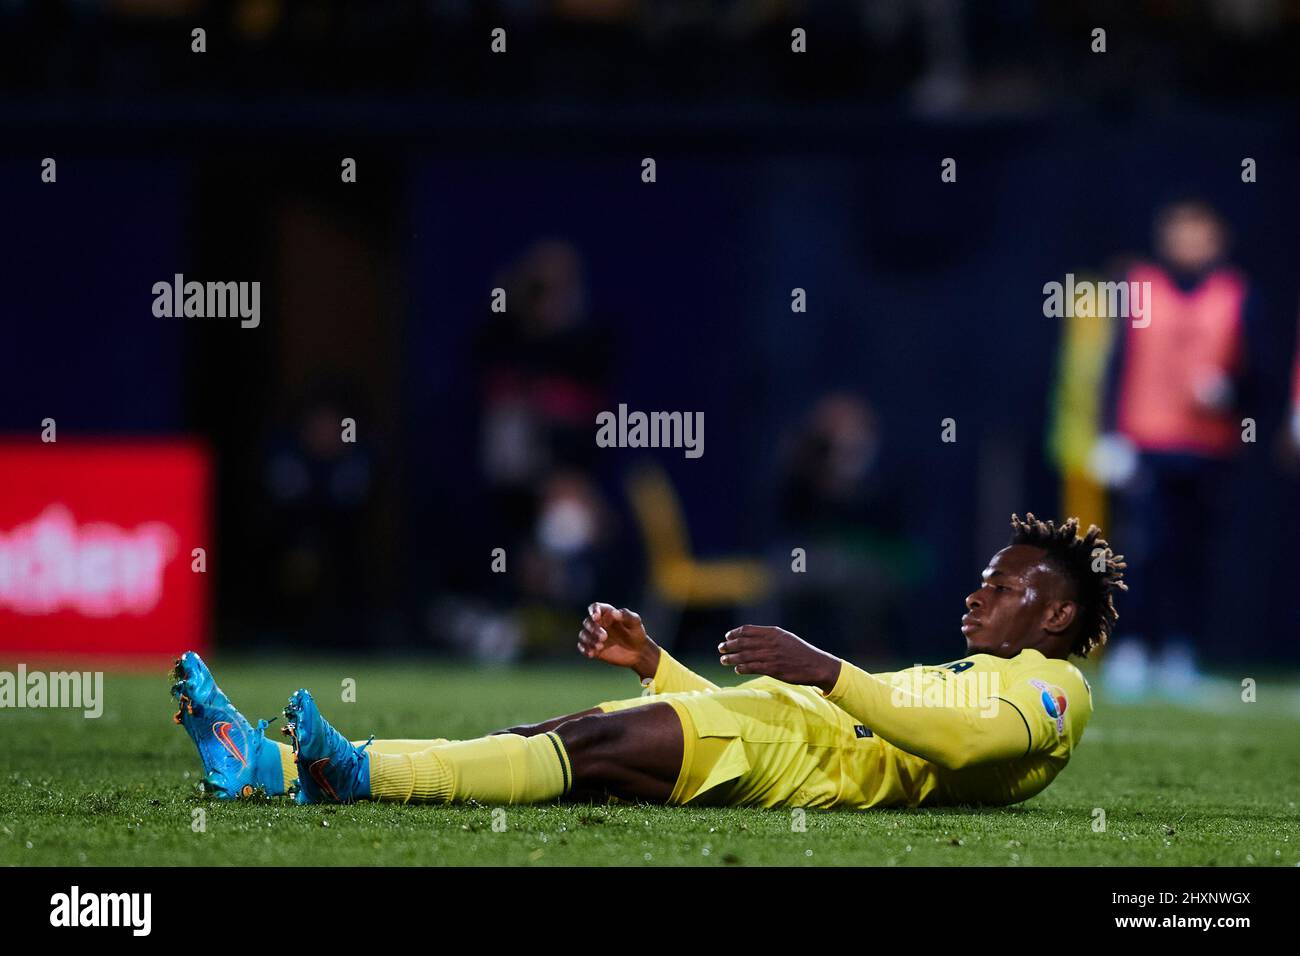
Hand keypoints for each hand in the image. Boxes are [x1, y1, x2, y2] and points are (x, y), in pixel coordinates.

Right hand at [577, 603, 659, 678]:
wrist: (638, 652)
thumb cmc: (637, 633)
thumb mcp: (635, 623)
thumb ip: (626, 615)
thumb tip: (614, 612)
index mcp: (607, 613)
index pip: (595, 607)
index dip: (593, 611)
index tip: (596, 617)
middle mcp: (598, 623)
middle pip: (588, 622)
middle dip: (593, 629)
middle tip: (604, 637)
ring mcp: (595, 636)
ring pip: (583, 635)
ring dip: (589, 640)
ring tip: (600, 646)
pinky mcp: (593, 648)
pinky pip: (583, 647)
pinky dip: (585, 649)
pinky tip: (592, 654)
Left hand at [718, 625, 841, 692]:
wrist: (816, 665)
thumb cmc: (800, 652)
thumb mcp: (785, 638)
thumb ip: (769, 636)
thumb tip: (751, 637)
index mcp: (773, 632)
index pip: (747, 630)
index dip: (734, 633)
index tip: (727, 636)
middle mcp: (770, 642)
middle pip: (743, 642)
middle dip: (729, 645)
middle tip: (721, 648)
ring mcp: (771, 656)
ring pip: (745, 656)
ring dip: (731, 658)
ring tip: (724, 660)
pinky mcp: (773, 669)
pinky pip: (752, 667)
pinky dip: (742, 668)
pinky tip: (737, 669)